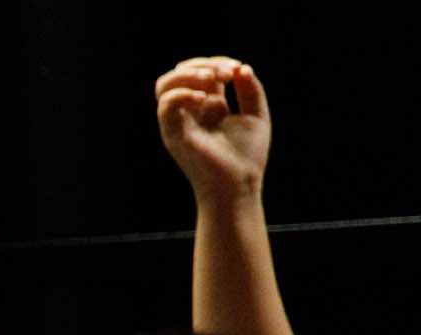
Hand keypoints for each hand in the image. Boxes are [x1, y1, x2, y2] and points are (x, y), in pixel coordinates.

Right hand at [155, 57, 269, 201]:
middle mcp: (190, 112)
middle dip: (204, 64)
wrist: (239, 184)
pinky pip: (165, 106)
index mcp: (209, 106)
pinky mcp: (173, 135)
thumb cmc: (247, 156)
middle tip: (226, 73)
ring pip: (164, 85)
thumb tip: (240, 68)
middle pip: (181, 72)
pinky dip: (181, 95)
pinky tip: (203, 99)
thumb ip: (249, 89)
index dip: (218, 63)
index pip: (203, 72)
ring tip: (210, 79)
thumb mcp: (256, 114)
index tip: (238, 70)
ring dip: (187, 75)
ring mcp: (179, 123)